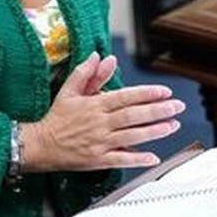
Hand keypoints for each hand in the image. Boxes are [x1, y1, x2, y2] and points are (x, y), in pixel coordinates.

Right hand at [19, 52, 183, 171]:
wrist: (39, 146)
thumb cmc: (57, 118)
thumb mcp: (69, 91)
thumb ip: (87, 73)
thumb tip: (101, 56)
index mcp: (94, 105)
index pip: (125, 97)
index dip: (147, 94)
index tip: (164, 92)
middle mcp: (99, 123)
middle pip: (133, 116)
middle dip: (158, 111)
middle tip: (177, 107)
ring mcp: (100, 143)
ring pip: (132, 136)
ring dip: (154, 131)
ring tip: (173, 125)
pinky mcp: (98, 160)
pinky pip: (121, 160)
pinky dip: (138, 159)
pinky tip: (153, 158)